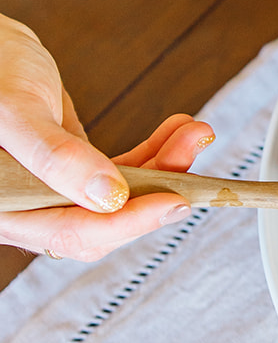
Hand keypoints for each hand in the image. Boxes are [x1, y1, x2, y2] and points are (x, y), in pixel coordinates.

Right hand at [0, 15, 214, 261]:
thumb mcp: (14, 110)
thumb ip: (55, 155)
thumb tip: (110, 196)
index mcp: (6, 208)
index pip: (71, 232)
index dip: (127, 222)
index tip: (174, 200)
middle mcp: (29, 208)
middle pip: (104, 219)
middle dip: (156, 186)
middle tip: (193, 149)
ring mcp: (53, 191)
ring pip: (120, 197)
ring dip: (163, 165)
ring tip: (194, 130)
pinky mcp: (72, 172)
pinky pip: (119, 174)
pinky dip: (151, 153)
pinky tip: (176, 130)